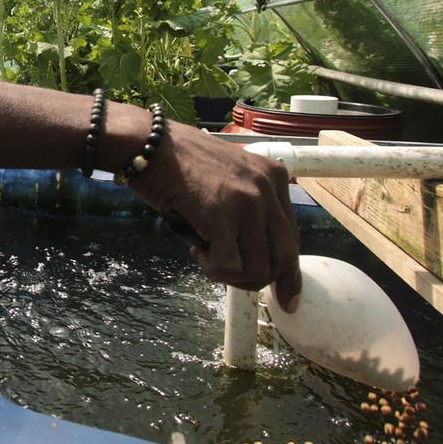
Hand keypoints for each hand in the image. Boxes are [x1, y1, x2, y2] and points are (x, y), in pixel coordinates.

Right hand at [128, 122, 300, 312]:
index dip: (288, 273)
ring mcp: (246, 202)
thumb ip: (249, 204)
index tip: (286, 299)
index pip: (292, 237)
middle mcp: (267, 189)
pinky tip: (197, 249)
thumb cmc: (181, 161)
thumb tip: (255, 249)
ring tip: (209, 259)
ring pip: (259, 268)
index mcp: (274, 177)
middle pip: (283, 257)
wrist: (150, 144)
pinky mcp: (220, 216)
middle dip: (260, 279)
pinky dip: (213, 269)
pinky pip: (230, 266)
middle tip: (232, 276)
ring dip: (233, 276)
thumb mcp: (231, 174)